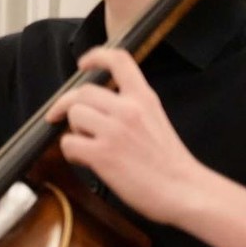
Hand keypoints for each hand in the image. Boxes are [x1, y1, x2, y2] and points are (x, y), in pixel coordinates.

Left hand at [45, 47, 207, 225]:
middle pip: (83, 91)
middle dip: (68, 105)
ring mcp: (115, 131)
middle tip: (60, 117)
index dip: (96, 56)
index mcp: (144, 98)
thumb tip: (100, 109)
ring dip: (72, 129)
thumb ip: (133, 109)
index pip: (119, 60)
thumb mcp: (156, 121)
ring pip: (74, 114)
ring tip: (85, 144)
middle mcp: (129, 109)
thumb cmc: (171, 164)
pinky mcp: (103, 154)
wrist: (185, 190)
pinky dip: (70, 151)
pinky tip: (83, 159)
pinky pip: (68, 142)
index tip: (83, 64)